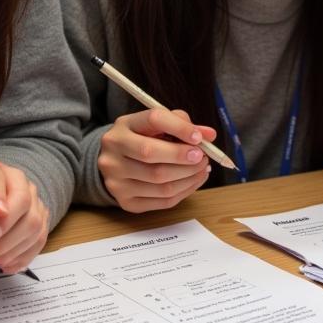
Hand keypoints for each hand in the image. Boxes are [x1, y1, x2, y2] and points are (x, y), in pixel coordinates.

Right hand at [98, 108, 214, 212]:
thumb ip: (183, 125)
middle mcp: (113, 152)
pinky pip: (162, 200)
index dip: (180, 128)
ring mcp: (116, 180)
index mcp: (123, 126)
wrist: (117, 164)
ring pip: (160, 181)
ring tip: (203, 168)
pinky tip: (194, 180)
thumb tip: (209, 135)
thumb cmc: (144, 140)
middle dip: (182, 156)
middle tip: (202, 157)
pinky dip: (185, 191)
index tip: (199, 138)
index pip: (153, 120)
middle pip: (150, 153)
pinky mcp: (126, 202)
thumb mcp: (159, 125)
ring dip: (189, 176)